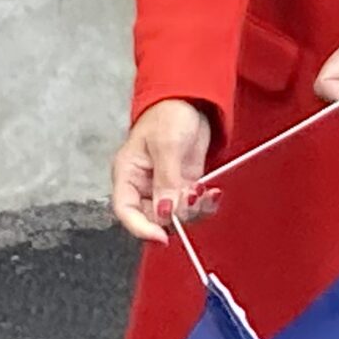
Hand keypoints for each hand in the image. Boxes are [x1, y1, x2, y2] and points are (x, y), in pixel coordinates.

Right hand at [110, 98, 214, 242]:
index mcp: (127, 174)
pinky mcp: (183, 185)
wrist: (190, 101)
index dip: (141, 228)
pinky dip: (203, 204)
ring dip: (193, 210)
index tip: (161, 237)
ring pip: (175, 215)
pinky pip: (191, 205)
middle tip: (193, 200)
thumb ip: (166, 178)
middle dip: (175, 215)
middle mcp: (143, 184)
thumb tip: (166, 209)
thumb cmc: (168, 114)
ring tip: (206, 192)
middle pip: (153, 218)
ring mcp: (164, 186)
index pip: (126, 210)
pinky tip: (212, 193)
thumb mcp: (167, 144)